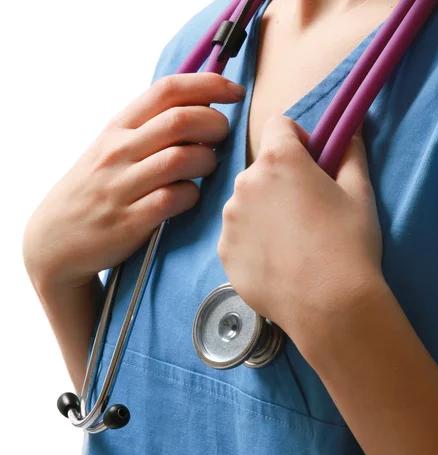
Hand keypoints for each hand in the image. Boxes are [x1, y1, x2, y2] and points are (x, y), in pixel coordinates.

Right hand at [23, 73, 245, 290]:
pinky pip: (175, 198)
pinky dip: (192, 195)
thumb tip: (203, 109)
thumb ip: (150, 129)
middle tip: (223, 137)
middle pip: (180, 120)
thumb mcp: (112, 149)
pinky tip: (189, 197)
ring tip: (207, 168)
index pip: (167, 90)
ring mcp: (122, 186)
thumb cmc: (96, 189)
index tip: (235, 92)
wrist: (55, 240)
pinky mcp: (130, 220)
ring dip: (207, 161)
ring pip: (181, 158)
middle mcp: (118, 151)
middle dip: (216, 124)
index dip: (209, 84)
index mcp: (118, 127)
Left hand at [218, 116, 382, 356]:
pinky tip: (279, 263)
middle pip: (262, 169)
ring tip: (293, 243)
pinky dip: (254, 242)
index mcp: (278, 160)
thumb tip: (348, 130)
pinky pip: (238, 235)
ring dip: (265, 212)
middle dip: (281, 181)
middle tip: (307, 212)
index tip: (312, 163)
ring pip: (247, 203)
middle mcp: (245, 183)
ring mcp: (230, 220)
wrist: (329, 304)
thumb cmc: (349, 243)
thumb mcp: (360, 192)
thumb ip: (350, 152)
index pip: (279, 125)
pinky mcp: (224, 252)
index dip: (298, 140)